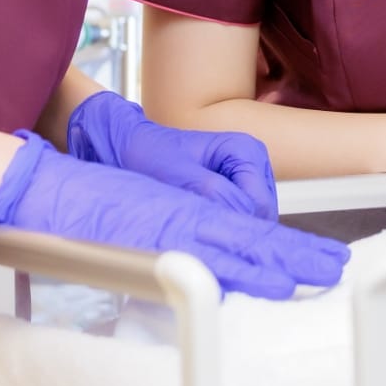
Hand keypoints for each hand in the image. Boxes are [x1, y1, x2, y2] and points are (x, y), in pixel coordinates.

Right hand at [0, 132, 347, 299]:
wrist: (45, 178)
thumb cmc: (83, 200)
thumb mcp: (136, 217)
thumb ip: (166, 239)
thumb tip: (192, 273)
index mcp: (183, 211)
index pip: (244, 231)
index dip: (281, 247)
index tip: (314, 261)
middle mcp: (185, 214)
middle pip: (254, 234)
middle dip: (297, 253)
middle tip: (336, 266)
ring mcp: (173, 223)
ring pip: (242, 243)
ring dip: (284, 261)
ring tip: (320, 273)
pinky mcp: (156, 234)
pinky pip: (209, 256)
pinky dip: (244, 270)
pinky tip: (270, 280)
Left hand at [67, 89, 277, 219]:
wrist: (126, 149)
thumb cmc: (148, 155)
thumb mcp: (178, 175)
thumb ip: (213, 193)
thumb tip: (240, 218)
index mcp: (246, 151)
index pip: (259, 205)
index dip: (236, 225)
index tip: (206, 235)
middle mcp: (251, 165)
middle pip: (259, 216)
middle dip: (232, 228)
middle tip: (196, 230)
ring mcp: (243, 182)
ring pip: (249, 222)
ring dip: (223, 230)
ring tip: (192, 224)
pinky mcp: (232, 197)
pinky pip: (236, 223)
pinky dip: (217, 230)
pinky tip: (196, 225)